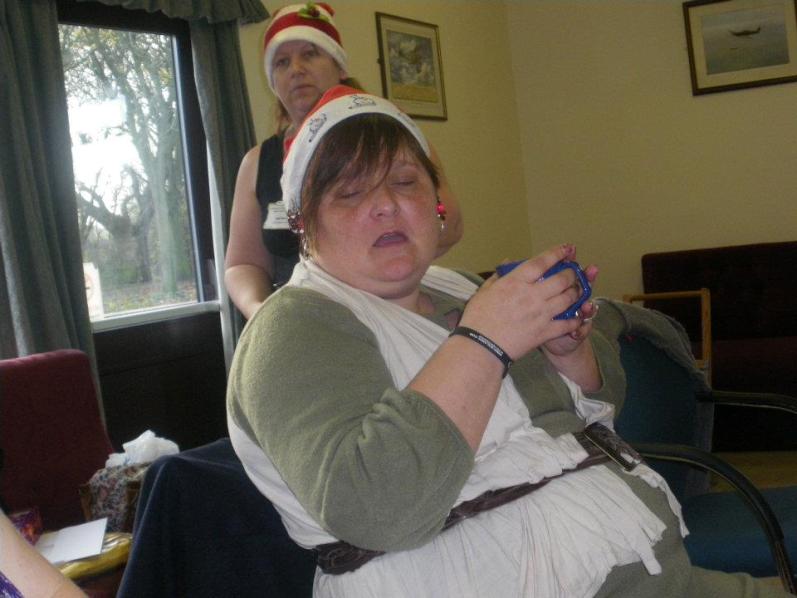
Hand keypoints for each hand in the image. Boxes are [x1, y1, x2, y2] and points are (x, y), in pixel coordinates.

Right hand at [459, 244, 588, 360]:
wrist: (480, 346)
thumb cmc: (477, 318)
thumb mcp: (484, 291)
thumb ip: (498, 276)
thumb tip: (508, 263)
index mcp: (516, 282)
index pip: (542, 262)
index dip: (557, 253)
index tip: (566, 249)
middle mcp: (532, 295)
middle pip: (561, 279)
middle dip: (571, 274)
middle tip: (573, 273)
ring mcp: (541, 314)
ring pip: (568, 299)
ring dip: (576, 293)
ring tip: (576, 291)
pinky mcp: (544, 332)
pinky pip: (567, 324)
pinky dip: (576, 319)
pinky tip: (578, 317)